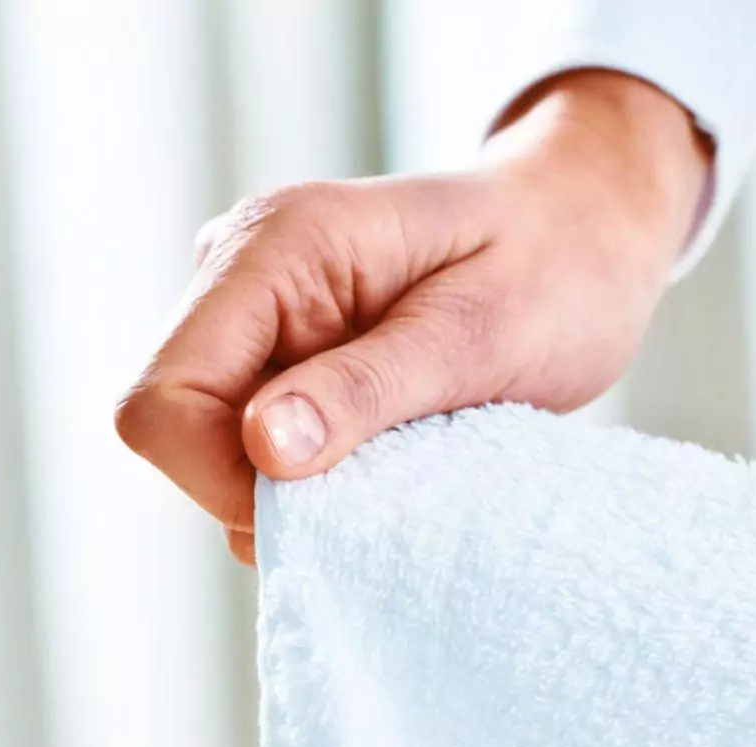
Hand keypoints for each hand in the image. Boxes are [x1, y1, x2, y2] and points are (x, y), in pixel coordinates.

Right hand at [115, 70, 712, 563]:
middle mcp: (241, 274)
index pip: (163, 400)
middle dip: (267, 489)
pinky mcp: (283, 357)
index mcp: (275, 246)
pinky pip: (262, 449)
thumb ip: (369, 389)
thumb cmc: (557, 267)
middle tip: (388, 485)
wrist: (592, 230)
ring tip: (410, 452)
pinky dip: (323, 478)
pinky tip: (398, 452)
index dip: (222, 481)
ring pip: (218, 454)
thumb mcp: (480, 336)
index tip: (330, 506)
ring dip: (304, 488)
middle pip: (179, 434)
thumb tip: (261, 450)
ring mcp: (257, 318)